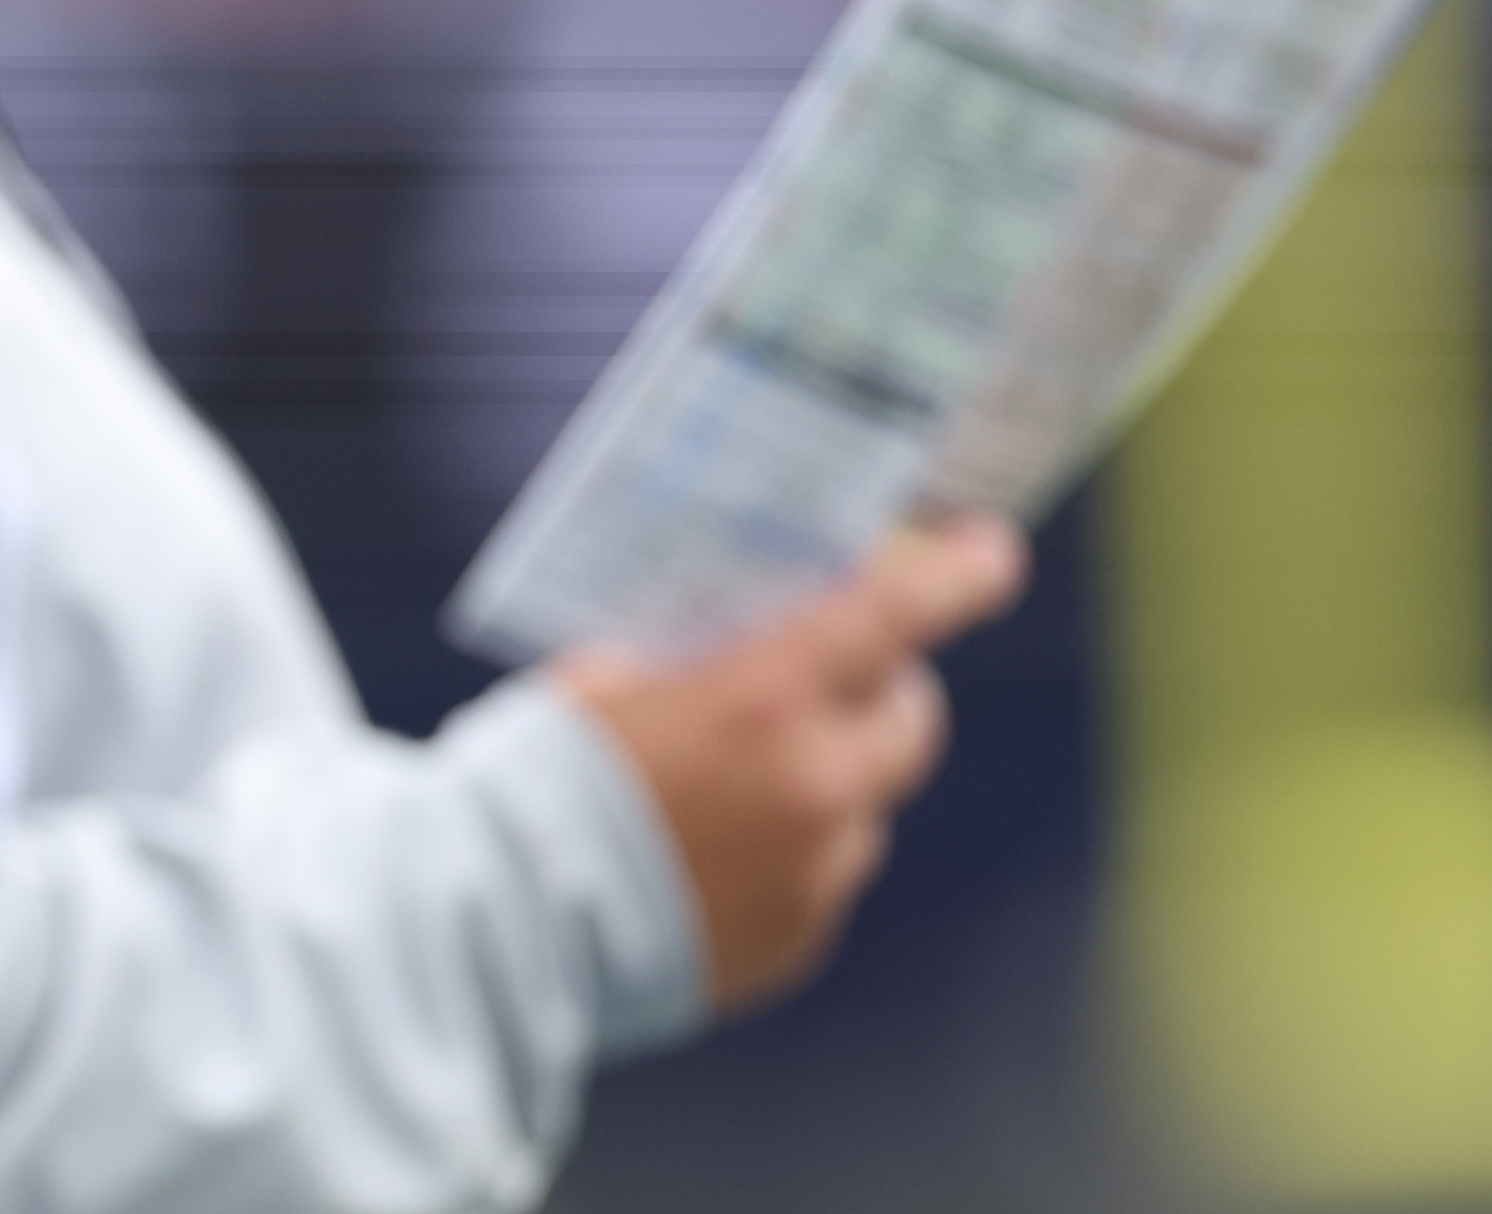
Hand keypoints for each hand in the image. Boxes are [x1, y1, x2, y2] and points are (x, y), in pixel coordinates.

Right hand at [552, 515, 1027, 1012]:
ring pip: (864, 803)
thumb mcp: (606, 677)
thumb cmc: (538, 774)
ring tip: (738, 784)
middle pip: (910, 718)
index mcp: (761, 699)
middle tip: (838, 674)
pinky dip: (789, 853)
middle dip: (884, 687)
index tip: (987, 553)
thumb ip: (693, 658)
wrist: (504, 922)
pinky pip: (822, 875)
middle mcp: (812, 785)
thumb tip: (739, 640)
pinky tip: (713, 853)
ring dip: (827, 779)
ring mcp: (815, 872)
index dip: (954, 577)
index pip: (892, 616)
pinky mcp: (800, 939)